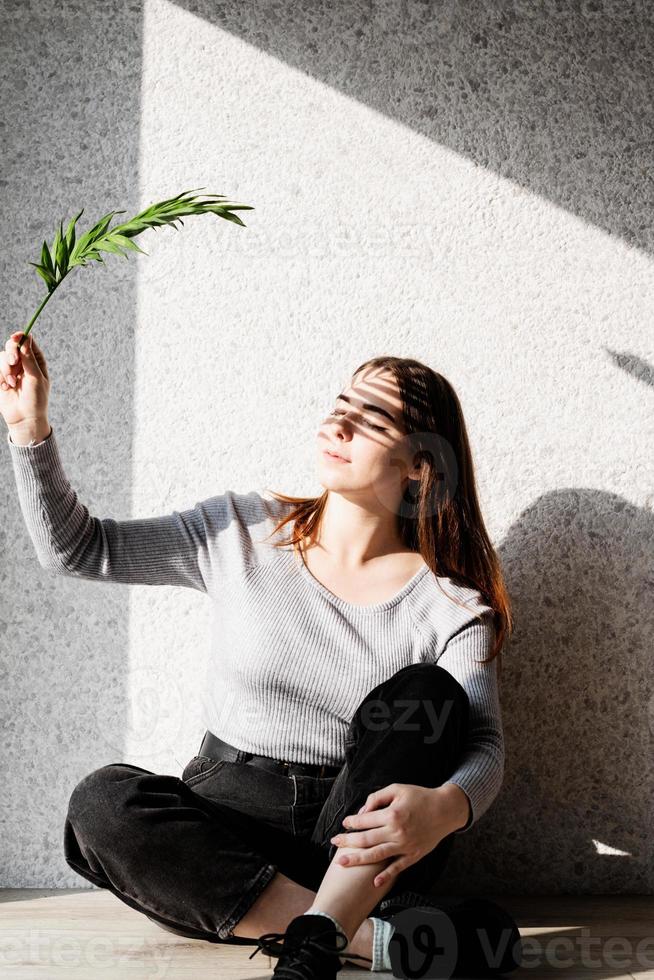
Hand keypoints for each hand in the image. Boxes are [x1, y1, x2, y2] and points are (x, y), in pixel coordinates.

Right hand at [0, 331, 49, 428]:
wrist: (24, 418)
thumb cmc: (36, 399)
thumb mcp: (35, 378)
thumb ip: (29, 359)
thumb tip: (26, 338)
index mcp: (36, 360)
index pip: (27, 342)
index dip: (21, 337)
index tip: (15, 336)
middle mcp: (23, 362)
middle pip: (12, 345)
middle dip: (11, 352)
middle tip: (14, 362)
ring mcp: (11, 369)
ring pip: (3, 356)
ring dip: (6, 368)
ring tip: (12, 383)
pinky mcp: (1, 376)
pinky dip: (0, 376)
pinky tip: (7, 387)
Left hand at [329, 783, 454, 888]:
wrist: (445, 810)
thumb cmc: (420, 797)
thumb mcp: (397, 789)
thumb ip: (378, 798)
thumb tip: (363, 811)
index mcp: (392, 814)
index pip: (365, 820)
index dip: (352, 822)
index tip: (345, 823)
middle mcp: (397, 832)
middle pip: (366, 839)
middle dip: (347, 841)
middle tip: (334, 842)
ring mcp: (405, 846)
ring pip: (376, 855)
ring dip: (357, 859)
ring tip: (342, 862)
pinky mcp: (413, 855)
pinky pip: (397, 868)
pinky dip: (386, 876)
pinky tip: (374, 882)